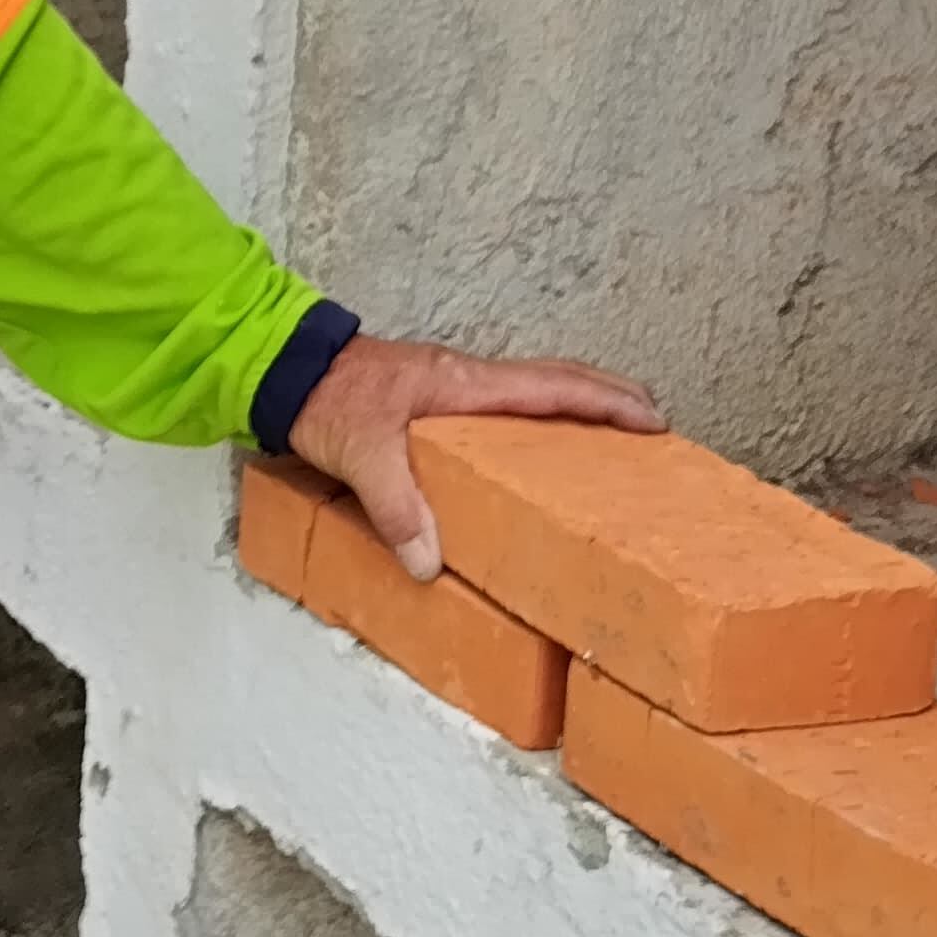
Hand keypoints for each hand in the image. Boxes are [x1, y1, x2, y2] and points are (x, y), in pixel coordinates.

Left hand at [289, 331, 662, 582]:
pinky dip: (535, 425)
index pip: (554, 387)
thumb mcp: (360, 453)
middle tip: (653, 429)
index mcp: (465, 385)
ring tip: (609, 447)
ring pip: (532, 394)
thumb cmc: (326, 399)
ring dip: (575, 411)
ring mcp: (453, 390)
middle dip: (609, 402)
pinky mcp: (434, 405)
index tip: (653, 420)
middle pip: (557, 383)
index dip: (607, 404)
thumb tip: (431, 565)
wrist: (284, 371)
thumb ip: (397, 507)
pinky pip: (503, 411)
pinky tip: (533, 457)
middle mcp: (468, 382)